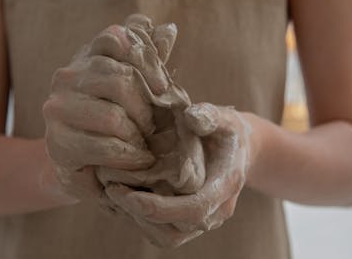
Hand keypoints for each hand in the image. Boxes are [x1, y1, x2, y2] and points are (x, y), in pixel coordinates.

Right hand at [42, 22, 169, 202]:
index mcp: (85, 57)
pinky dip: (131, 156)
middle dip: (146, 108)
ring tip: (146, 144)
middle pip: (119, 80)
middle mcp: (66, 77)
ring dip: (138, 135)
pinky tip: (140, 159)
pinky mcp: (58, 143)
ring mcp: (58, 109)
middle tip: (154, 126)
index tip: (163, 88)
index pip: (115, 37)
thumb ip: (150, 59)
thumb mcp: (136, 87)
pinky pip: (105, 146)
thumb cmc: (116, 120)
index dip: (146, 61)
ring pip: (113, 117)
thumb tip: (169, 29)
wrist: (83, 166)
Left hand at [104, 103, 251, 247]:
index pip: (194, 209)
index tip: (130, 197)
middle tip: (112, 190)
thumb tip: (191, 117)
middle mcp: (215, 211)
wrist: (239, 149)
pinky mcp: (188, 221)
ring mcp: (202, 219)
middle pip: (176, 231)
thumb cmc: (227, 131)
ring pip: (166, 237)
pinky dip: (139, 220)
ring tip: (113, 194)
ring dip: (137, 220)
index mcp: (224, 186)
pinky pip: (163, 232)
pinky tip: (122, 198)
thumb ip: (210, 116)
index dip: (161, 208)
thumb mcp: (224, 118)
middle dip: (141, 216)